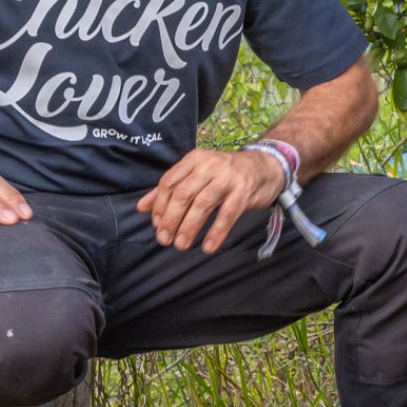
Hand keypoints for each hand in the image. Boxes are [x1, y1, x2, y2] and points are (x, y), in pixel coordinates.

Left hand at [136, 148, 284, 254]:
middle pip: (183, 193)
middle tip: (165, 240)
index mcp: (194, 159)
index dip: (160, 206)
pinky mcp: (244, 191)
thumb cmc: (225, 175)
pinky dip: (216, 232)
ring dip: (189, 227)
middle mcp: (209, 165)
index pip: (169, 182)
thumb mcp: (197, 175)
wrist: (266, 167)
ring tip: (181, 246)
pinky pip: (227, 214)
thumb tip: (141, 208)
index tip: (157, 225)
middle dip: (171, 219)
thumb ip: (170, 189)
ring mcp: (228, 178)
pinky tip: (208, 247)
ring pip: (203, 204)